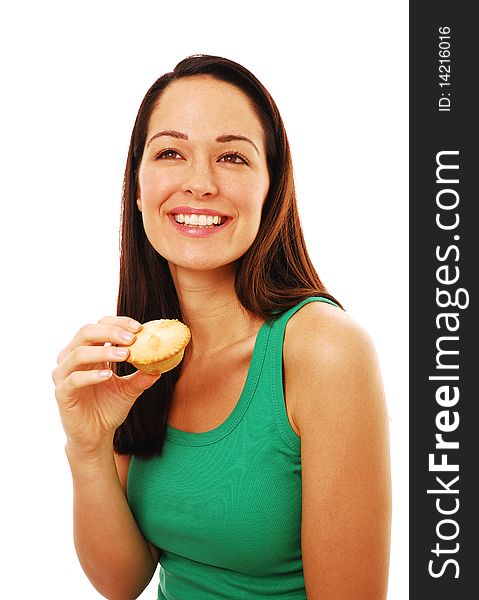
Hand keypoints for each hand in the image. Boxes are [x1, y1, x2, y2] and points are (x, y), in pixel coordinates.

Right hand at [52, 316, 160, 456]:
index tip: (139, 328)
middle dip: (111, 332)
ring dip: (104, 351)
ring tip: (125, 355)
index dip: (118, 323)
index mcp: (90, 351)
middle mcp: (73, 358)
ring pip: (78, 353)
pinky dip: (91, 375)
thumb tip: (163, 363)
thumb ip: (143, 375)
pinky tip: (108, 375)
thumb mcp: (130, 389)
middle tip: (132, 338)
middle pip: (86, 332)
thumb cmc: (109, 408)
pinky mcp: (62, 393)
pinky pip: (74, 379)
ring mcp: (65, 375)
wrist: (96, 436)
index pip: (100, 325)